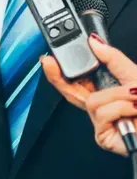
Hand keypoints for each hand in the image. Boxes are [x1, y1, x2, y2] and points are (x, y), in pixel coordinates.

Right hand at [41, 34, 136, 156]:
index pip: (78, 81)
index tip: (49, 59)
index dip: (60, 72)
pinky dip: (122, 107)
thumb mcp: (133, 74)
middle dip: (58, 77)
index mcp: (106, 91)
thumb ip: (113, 58)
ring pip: (93, 100)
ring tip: (136, 96)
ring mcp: (100, 123)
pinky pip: (102, 114)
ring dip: (118, 94)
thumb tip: (94, 42)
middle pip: (71, 92)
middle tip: (50, 62)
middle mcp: (101, 107)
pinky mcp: (102, 136)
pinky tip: (133, 109)